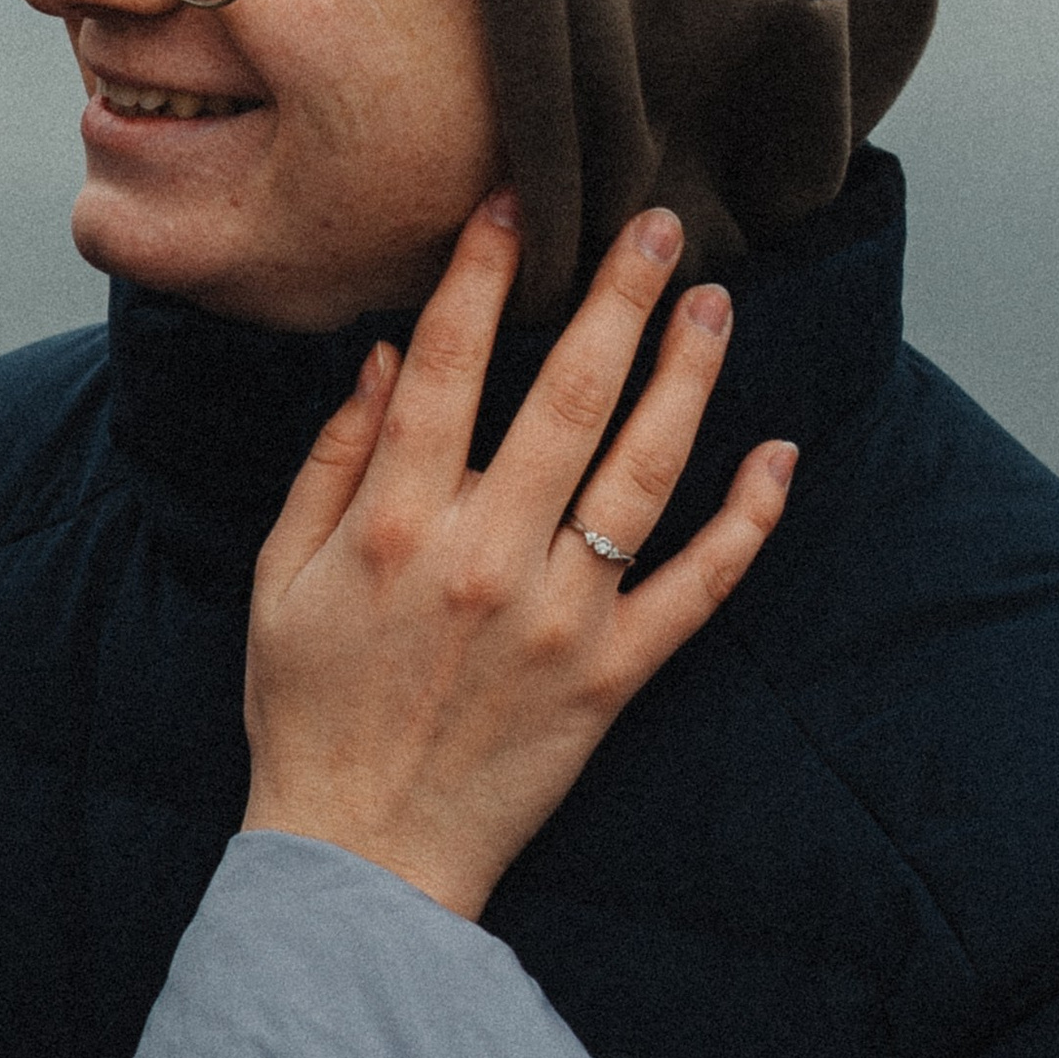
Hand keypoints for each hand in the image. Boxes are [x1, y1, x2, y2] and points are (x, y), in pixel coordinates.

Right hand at [244, 196, 794, 919]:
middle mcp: (485, 557)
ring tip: (716, 307)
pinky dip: (746, 522)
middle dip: (616, 298)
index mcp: (395, 524)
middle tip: (658, 227)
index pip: (446, 365)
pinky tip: (778, 455)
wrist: (360, 856)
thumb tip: (385, 358)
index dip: (481, 273)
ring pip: (644, 475)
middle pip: (567, 397)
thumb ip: (333, 462)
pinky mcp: (613, 677)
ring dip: (687, 380)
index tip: (513, 201)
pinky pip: (697, 588)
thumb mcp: (280, 576)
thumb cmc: (304, 709)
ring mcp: (560, 617)